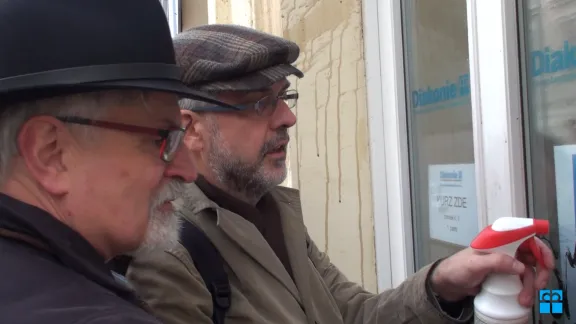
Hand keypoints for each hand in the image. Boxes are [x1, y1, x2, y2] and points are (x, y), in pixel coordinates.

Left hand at [430, 237, 554, 306]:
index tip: (546, 263)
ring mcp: (506, 262)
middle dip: (539, 271)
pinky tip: (522, 298)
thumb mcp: (475, 264)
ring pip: (529, 271)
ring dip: (530, 285)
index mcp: (498, 239)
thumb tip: (520, 266)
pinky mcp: (505, 275)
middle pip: (533, 255)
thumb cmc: (457, 268)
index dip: (540, 247)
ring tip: (524, 299)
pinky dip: (525, 289)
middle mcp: (505, 248)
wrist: (448, 283)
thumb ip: (496, 261)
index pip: (525, 236)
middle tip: (537, 286)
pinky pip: (522, 280)